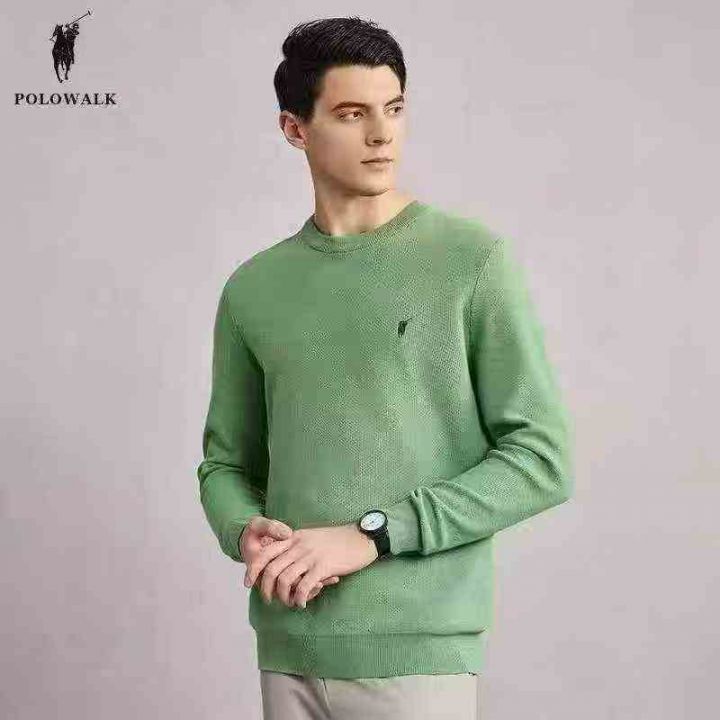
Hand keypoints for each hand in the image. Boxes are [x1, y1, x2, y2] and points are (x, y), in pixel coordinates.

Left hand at [246, 523, 378, 608]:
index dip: (253, 569)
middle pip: (271, 570)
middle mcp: (299, 545)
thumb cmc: (338, 540)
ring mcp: (310, 556)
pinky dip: (299, 598)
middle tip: (269, 600)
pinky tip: (301, 603)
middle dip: (265, 589)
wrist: (361, 537)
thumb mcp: (312, 537)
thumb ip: (297, 546)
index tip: (248, 583)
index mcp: (294, 537)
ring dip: (282, 597)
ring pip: (284, 580)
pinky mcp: (323, 566)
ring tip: (288, 603)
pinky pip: (303, 586)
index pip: (265, 553)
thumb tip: (285, 563)